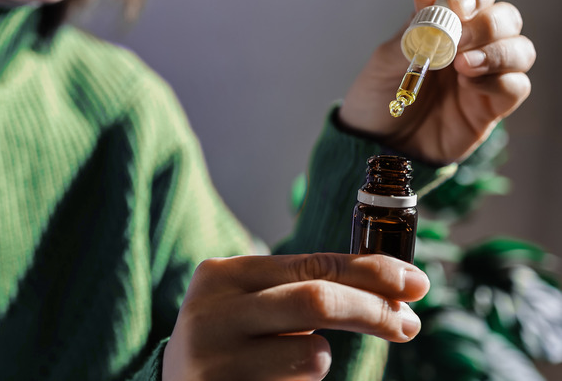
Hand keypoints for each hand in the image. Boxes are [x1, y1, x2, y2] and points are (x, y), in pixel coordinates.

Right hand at [162, 254, 429, 379]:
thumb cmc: (229, 337)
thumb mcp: (251, 300)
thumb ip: (302, 286)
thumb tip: (393, 288)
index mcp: (222, 275)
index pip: (311, 264)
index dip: (370, 272)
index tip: (414, 282)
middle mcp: (213, 314)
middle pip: (317, 301)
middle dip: (373, 310)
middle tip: (407, 323)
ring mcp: (215, 362)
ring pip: (312, 356)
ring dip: (319, 360)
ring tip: (285, 363)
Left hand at [339, 0, 535, 163]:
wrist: (375, 144)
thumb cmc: (378, 99)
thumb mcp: (384, 63)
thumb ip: (411, 32)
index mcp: (445, 28)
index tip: (457, 5)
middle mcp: (471, 48)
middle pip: (506, 19)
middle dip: (488, 24)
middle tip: (459, 39)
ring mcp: (484, 78)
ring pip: (520, 50)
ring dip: (498, 51)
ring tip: (463, 65)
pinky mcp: (490, 108)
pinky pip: (516, 87)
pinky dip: (499, 81)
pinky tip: (469, 86)